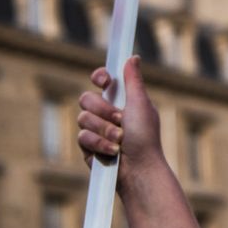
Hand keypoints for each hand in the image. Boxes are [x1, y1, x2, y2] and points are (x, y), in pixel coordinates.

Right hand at [77, 56, 163, 186]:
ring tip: (119, 140)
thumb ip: (133, 81)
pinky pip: (82, 137)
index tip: (104, 80)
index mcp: (121, 100)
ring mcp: (95, 130)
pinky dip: (98, 143)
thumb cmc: (145, 137)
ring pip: (82, 118)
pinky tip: (112, 151)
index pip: (101, 81)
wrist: (139, 169)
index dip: (99, 77)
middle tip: (120, 119)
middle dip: (103, 110)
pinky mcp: (88, 147)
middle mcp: (106, 113)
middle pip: (86, 98)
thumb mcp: (141, 105)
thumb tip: (133, 57)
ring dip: (103, 130)